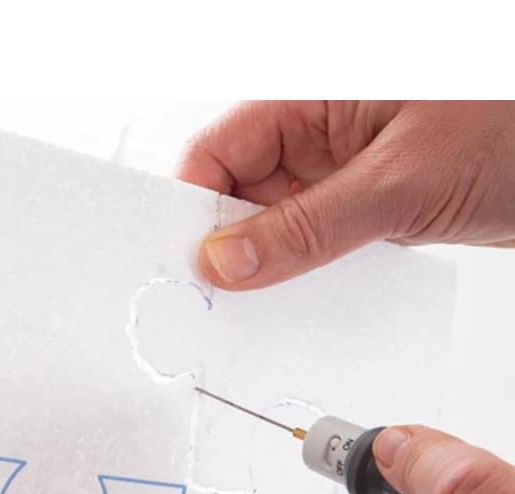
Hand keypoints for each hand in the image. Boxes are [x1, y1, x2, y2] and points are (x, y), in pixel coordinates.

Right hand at [178, 101, 514, 289]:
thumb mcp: (401, 179)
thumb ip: (308, 225)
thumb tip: (228, 260)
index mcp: (312, 96)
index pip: (218, 151)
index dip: (192, 206)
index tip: (187, 261)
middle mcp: (318, 133)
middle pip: (237, 192)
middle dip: (225, 244)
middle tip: (219, 296)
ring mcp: (340, 172)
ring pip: (273, 223)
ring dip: (266, 264)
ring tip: (261, 304)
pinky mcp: (365, 206)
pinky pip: (313, 242)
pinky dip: (303, 272)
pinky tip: (302, 297)